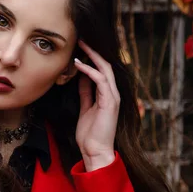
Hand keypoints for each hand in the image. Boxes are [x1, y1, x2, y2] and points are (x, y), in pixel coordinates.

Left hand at [74, 41, 119, 170]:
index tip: (80, 47)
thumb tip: (82, 79)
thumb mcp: (86, 108)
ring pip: (106, 69)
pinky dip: (90, 70)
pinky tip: (79, 64)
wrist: (95, 152)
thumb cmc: (90, 134)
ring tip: (81, 45)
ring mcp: (113, 97)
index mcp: (108, 95)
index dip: (92, 57)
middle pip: (106, 65)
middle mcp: (113, 93)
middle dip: (94, 51)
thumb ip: (86, 93)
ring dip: (93, 56)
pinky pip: (101, 80)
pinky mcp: (110, 102)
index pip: (102, 70)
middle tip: (81, 39)